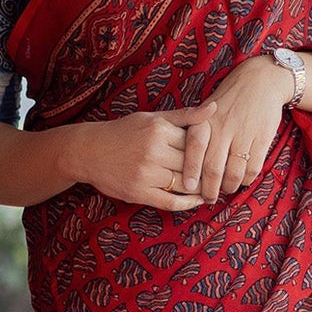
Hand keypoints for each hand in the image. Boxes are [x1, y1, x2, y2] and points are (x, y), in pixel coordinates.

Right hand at [71, 103, 216, 210]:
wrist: (88, 152)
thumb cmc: (124, 132)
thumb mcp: (153, 118)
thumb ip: (184, 115)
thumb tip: (214, 107)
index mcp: (159, 130)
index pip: (196, 142)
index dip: (209, 151)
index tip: (221, 155)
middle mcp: (153, 151)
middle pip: (192, 164)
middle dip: (208, 171)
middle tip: (223, 176)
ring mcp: (146, 173)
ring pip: (185, 184)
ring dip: (201, 188)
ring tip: (212, 189)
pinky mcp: (139, 192)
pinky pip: (171, 201)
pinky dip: (188, 203)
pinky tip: (196, 200)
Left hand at [179, 55, 291, 201]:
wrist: (261, 81)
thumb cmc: (228, 99)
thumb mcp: (206, 110)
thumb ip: (194, 132)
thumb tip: (181, 162)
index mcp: (205, 120)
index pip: (194, 149)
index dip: (190, 171)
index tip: (187, 188)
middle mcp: (223, 127)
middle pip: (213, 168)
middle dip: (209, 189)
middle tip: (208, 198)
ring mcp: (244, 133)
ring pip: (234, 173)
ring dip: (229, 187)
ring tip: (225, 190)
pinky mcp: (262, 138)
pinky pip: (252, 168)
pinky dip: (246, 180)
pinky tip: (242, 180)